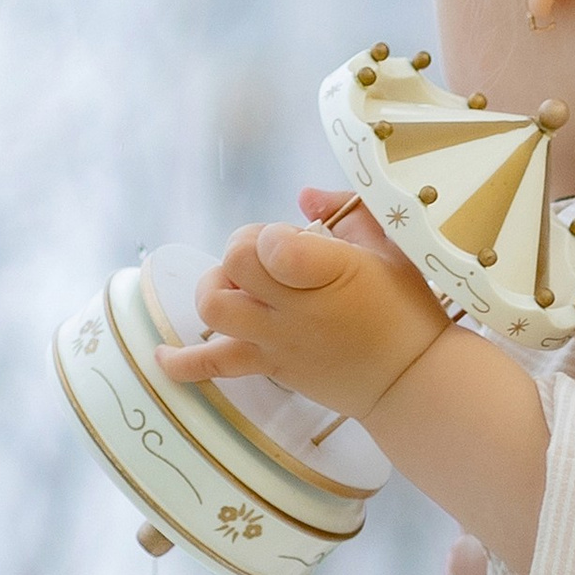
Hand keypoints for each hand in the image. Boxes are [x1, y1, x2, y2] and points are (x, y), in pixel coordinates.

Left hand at [162, 214, 446, 421]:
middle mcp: (296, 308)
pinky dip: (182, 362)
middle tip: (273, 258)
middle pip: (234, 263)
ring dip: (218, 285)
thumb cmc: (406, 307)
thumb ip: (344, 210)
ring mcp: (277, 340)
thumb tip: (303, 196)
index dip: (275, 235)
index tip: (299, 240)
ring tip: (243, 287)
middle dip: (245, 247)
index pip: (273, 245)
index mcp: (331, 271)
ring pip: (215, 305)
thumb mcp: (391, 245)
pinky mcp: (268, 365)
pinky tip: (162, 355)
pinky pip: (213, 365)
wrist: (411, 379)